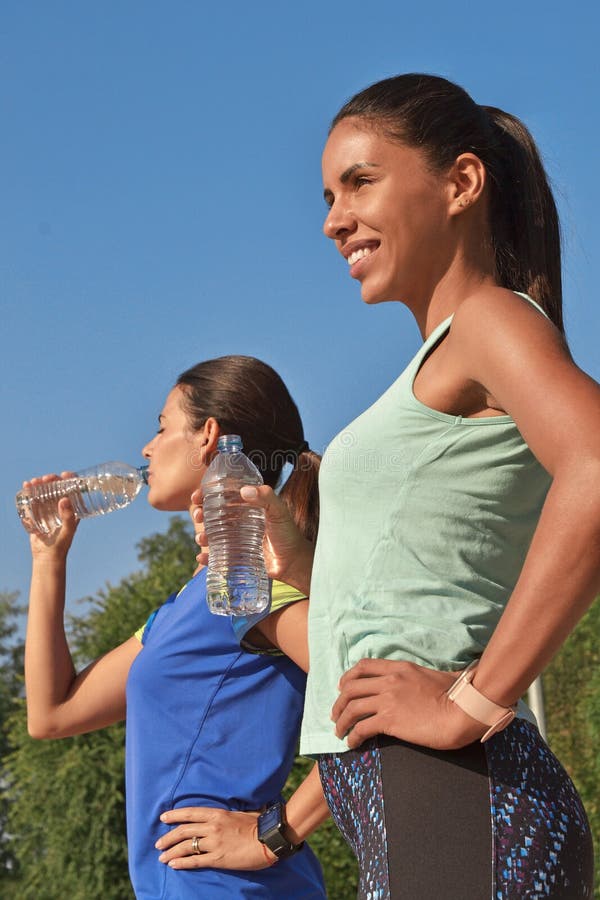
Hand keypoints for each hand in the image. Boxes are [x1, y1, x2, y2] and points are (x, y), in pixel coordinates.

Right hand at [23, 473, 78, 560]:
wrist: (47, 556)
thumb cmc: (62, 544)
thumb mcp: (68, 530)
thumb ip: (68, 516)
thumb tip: (64, 499)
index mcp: (72, 508)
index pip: (73, 489)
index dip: (70, 479)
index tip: (64, 475)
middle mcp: (61, 506)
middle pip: (57, 488)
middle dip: (52, 480)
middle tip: (46, 478)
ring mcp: (49, 509)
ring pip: (45, 492)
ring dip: (40, 484)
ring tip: (34, 481)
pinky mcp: (37, 513)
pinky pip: (34, 500)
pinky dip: (30, 491)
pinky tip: (26, 486)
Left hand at [155, 806, 275, 870]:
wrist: (269, 838)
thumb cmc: (257, 825)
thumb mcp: (239, 814)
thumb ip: (225, 816)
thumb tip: (220, 817)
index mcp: (217, 814)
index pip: (190, 813)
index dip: (175, 815)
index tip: (163, 818)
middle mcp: (213, 827)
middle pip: (184, 831)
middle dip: (168, 837)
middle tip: (158, 843)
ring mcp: (215, 843)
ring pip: (186, 846)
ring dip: (171, 851)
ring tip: (162, 857)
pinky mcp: (218, 858)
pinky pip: (195, 861)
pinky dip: (182, 862)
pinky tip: (174, 864)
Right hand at [190, 486, 313, 593]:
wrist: (294, 563)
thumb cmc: (288, 534)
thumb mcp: (280, 512)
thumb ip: (267, 498)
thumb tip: (244, 490)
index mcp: (247, 507)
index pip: (223, 496)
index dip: (207, 494)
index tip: (197, 495)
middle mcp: (238, 522)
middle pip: (213, 515)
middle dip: (200, 514)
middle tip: (197, 515)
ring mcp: (236, 540)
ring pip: (212, 535)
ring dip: (202, 535)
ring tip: (201, 538)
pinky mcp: (236, 556)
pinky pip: (217, 556)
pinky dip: (207, 557)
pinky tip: (202, 557)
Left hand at [331, 658, 486, 750]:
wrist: (463, 710)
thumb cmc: (456, 695)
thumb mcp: (434, 676)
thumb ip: (420, 677)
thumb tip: (425, 682)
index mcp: (399, 667)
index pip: (364, 666)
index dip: (348, 677)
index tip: (342, 688)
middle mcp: (389, 680)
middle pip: (351, 687)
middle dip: (339, 702)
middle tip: (336, 715)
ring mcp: (388, 700)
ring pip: (352, 707)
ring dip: (341, 721)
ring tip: (340, 732)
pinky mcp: (390, 720)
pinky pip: (362, 727)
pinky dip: (353, 736)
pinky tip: (352, 743)